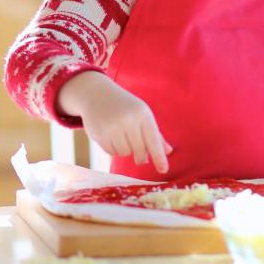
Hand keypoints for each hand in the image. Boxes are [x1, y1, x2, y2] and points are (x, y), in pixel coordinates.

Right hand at [56, 71, 171, 173]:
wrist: (96, 94)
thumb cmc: (124, 105)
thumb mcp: (142, 114)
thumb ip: (155, 134)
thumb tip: (168, 151)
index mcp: (142, 113)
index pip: (153, 140)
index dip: (159, 157)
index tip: (163, 170)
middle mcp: (127, 119)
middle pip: (139, 150)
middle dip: (140, 155)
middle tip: (140, 157)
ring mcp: (112, 127)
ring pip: (124, 153)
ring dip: (124, 149)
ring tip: (120, 135)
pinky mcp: (98, 134)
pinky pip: (111, 152)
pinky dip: (113, 148)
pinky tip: (109, 135)